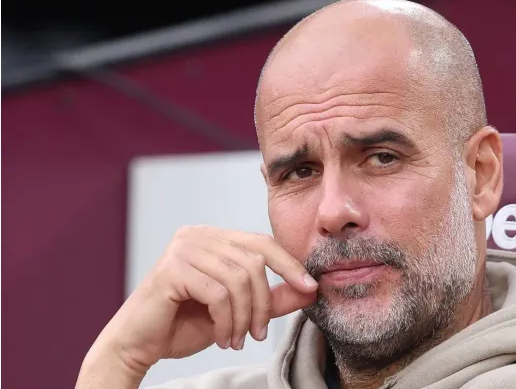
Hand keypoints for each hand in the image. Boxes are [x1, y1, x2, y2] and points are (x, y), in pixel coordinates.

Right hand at [84, 226, 317, 377]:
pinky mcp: (171, 269)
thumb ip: (272, 299)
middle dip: (263, 303)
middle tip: (258, 334)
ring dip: (244, 317)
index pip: (263, 243)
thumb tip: (311, 289)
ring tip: (237, 339)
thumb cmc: (184, 324)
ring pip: (239, 279)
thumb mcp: (239, 310)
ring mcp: (183, 249)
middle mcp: (197, 235)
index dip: (290, 265)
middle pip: (254, 262)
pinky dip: (226, 321)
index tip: (311, 288)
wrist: (138, 345)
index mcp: (214, 237)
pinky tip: (221, 337)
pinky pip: (218, 294)